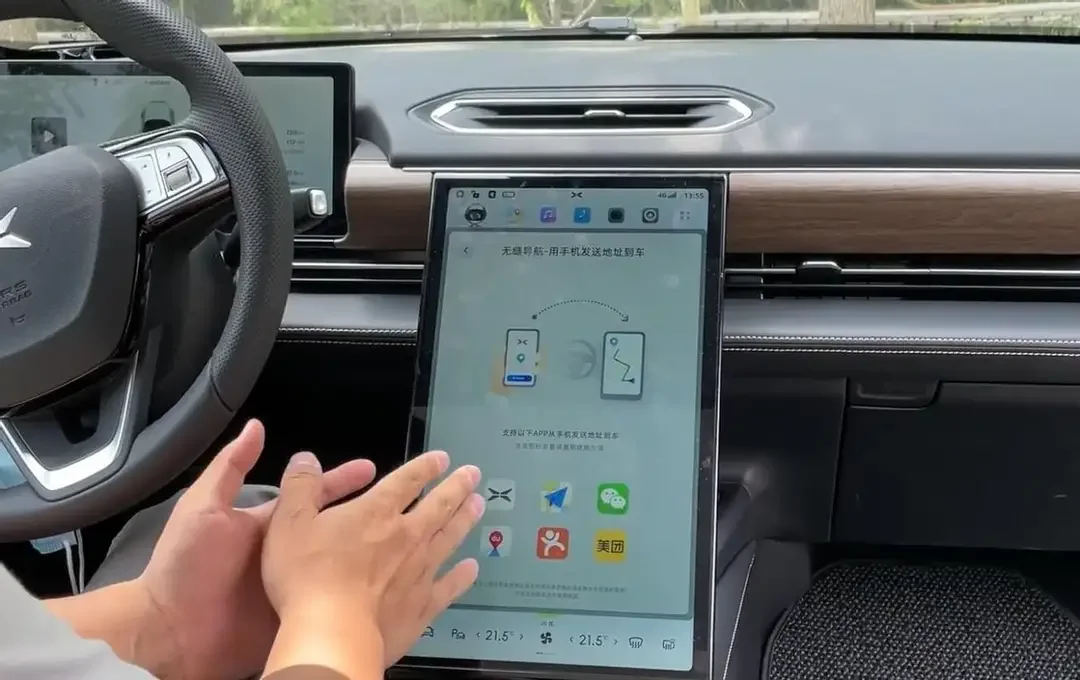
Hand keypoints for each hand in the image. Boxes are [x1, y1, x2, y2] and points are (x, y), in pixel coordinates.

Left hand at [138, 420, 376, 679]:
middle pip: (333, 530)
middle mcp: (284, 554)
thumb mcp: (204, 508)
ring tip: (402, 543)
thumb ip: (230, 467)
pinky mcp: (293, 616)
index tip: (369, 468)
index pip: (312, 498)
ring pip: (336, 566)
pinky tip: (380, 587)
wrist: (170, 632)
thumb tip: (255, 427)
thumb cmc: (182, 567)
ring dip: (365, 556)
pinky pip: (326, 601)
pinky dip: (351, 594)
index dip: (340, 481)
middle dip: (365, 515)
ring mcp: (290, 587)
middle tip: (398, 503)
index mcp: (267, 526)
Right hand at [261, 450, 484, 675]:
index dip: (425, 466)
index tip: (442, 459)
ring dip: (465, 519)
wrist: (332, 632)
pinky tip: (471, 569)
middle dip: (457, 486)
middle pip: (439, 505)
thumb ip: (300, 487)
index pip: (406, 480)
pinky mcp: (422, 605)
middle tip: (473, 475)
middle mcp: (405, 536)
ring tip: (479, 506)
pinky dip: (462, 576)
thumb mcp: (289, 522)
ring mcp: (419, 571)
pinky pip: (449, 586)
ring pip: (450, 537)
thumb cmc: (307, 578)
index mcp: (375, 512)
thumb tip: (305, 460)